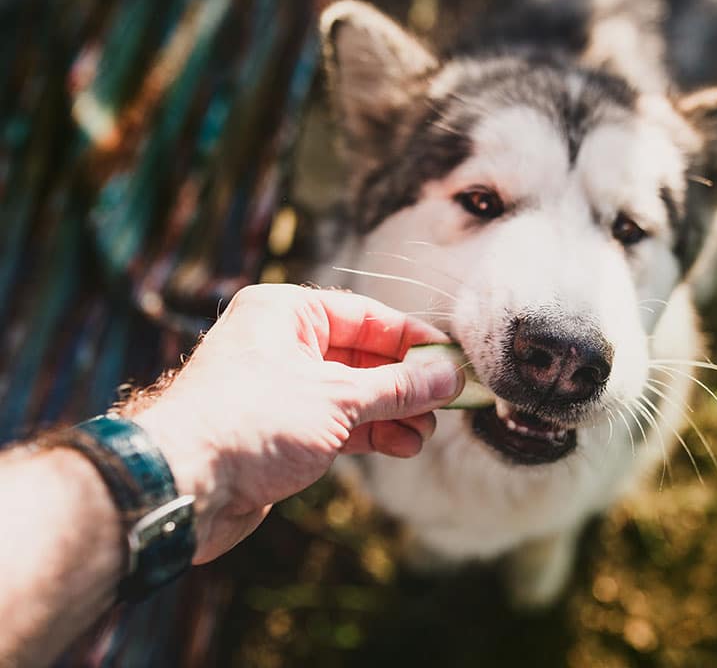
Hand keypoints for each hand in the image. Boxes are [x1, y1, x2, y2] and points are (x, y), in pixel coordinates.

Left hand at [129, 283, 461, 562]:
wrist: (183, 485)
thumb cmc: (250, 422)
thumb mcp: (338, 398)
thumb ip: (400, 387)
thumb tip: (449, 376)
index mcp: (287, 312)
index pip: (368, 317)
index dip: (415, 341)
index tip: (453, 362)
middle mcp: (283, 343)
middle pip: (365, 356)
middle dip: (407, 383)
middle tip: (446, 403)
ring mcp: (282, 388)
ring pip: (355, 393)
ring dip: (394, 412)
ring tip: (425, 432)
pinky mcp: (282, 430)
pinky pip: (340, 422)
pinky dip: (372, 433)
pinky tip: (403, 445)